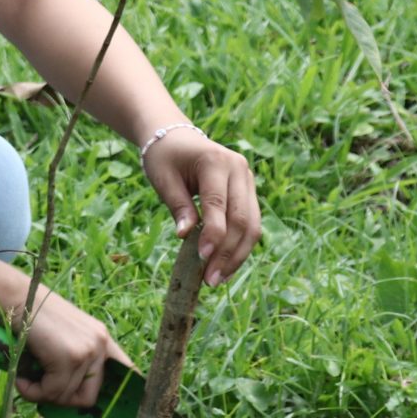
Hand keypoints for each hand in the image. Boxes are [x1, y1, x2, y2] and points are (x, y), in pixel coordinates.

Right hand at [15, 292, 136, 408]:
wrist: (18, 298)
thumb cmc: (35, 319)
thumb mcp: (66, 336)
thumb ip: (77, 359)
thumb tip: (73, 399)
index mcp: (103, 339)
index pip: (127, 373)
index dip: (120, 395)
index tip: (109, 411)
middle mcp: (101, 344)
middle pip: (89, 397)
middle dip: (62, 400)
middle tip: (42, 390)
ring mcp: (87, 351)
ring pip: (66, 396)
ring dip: (42, 394)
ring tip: (26, 380)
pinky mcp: (69, 357)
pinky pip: (52, 392)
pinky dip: (33, 392)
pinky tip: (21, 380)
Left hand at [141, 128, 261, 286]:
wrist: (177, 137)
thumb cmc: (166, 158)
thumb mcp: (163, 179)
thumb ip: (178, 206)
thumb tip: (185, 236)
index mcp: (216, 161)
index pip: (218, 203)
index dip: (213, 233)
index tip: (202, 258)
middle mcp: (239, 169)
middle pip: (241, 218)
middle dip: (227, 252)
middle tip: (209, 280)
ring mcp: (248, 180)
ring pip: (252, 225)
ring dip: (238, 255)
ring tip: (218, 279)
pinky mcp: (249, 192)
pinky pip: (251, 224)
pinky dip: (240, 247)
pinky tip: (225, 267)